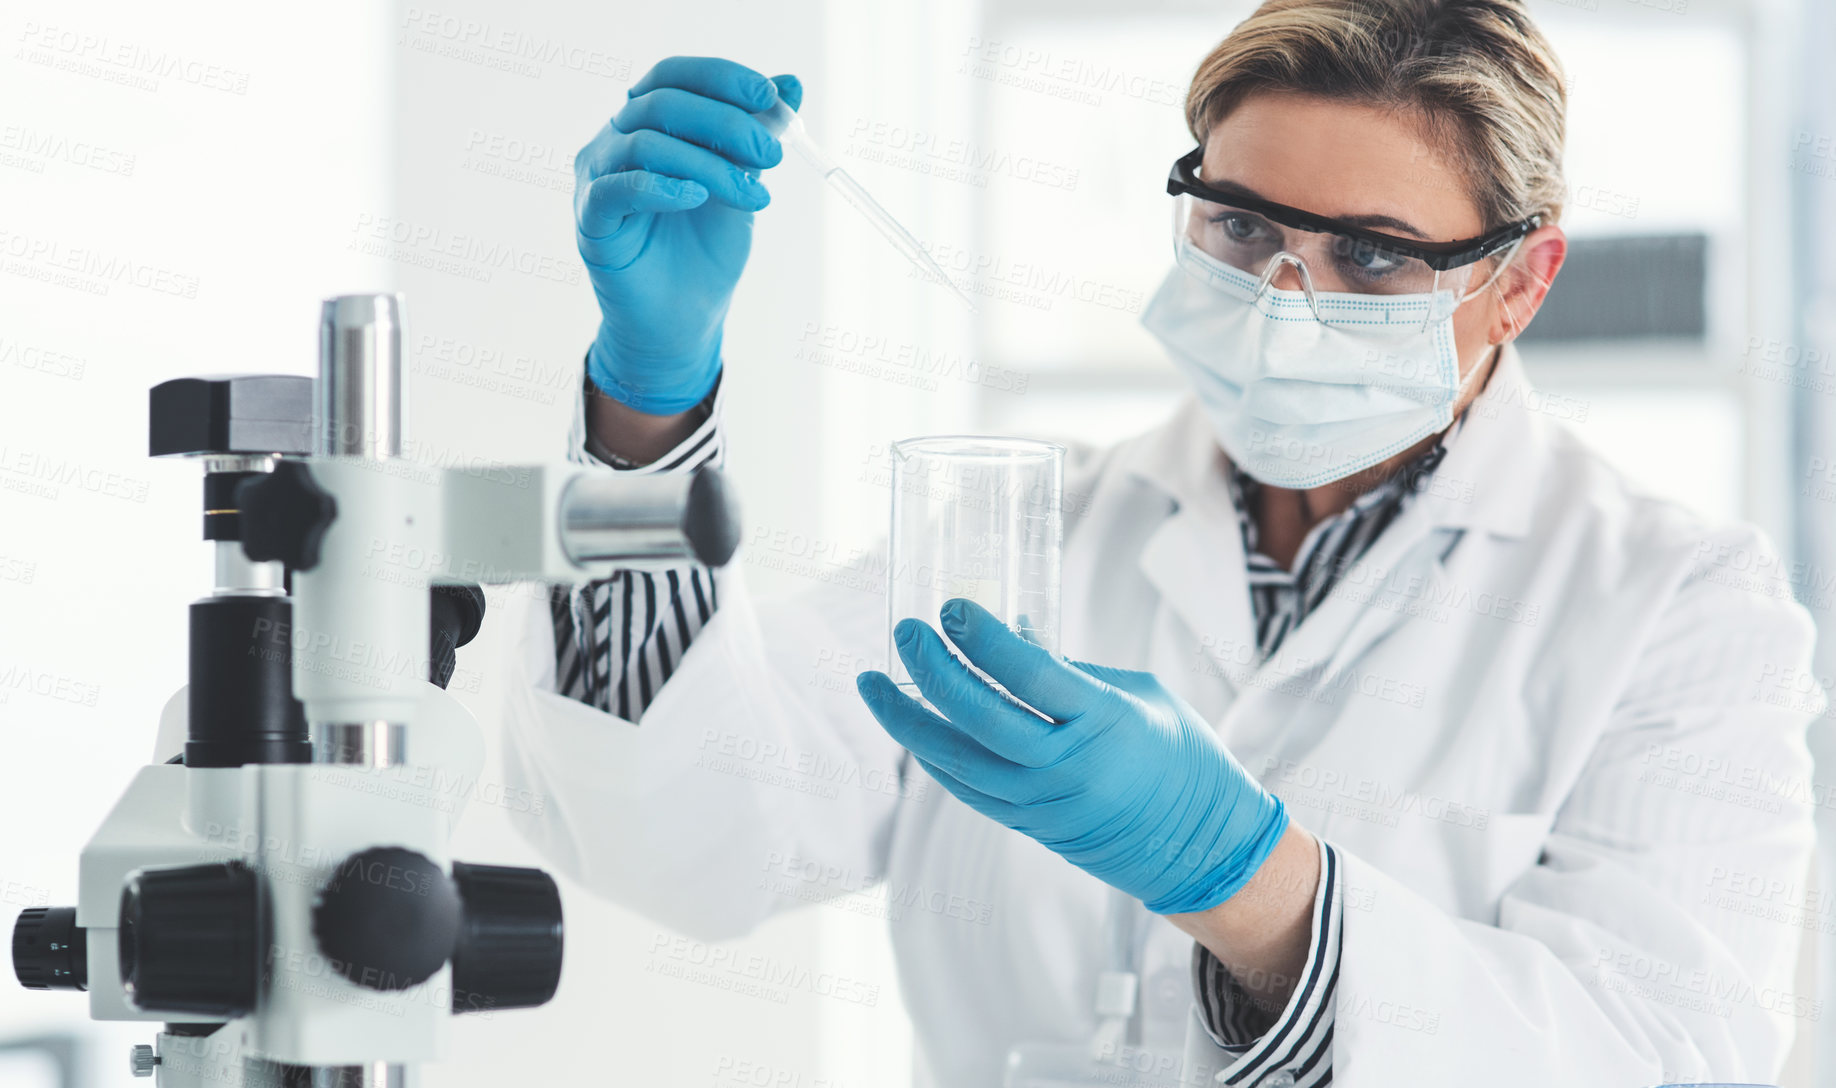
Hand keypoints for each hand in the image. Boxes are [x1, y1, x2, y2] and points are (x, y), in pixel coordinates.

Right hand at [574, 57, 800, 413]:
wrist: (684, 317)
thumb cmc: (706, 247)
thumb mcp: (741, 182)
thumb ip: (757, 134)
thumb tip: (792, 84)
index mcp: (648, 122)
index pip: (675, 76)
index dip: (721, 78)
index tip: (769, 96)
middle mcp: (615, 140)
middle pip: (661, 102)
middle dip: (725, 123)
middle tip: (771, 155)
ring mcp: (597, 178)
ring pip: (645, 143)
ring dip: (708, 165)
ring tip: (752, 196)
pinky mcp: (590, 220)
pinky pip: (617, 190)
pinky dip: (661, 188)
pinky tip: (696, 199)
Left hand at [856, 599, 1288, 913]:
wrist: (1202, 847)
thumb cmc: (1181, 758)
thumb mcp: (1139, 695)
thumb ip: (1071, 669)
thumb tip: (1013, 632)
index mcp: (1104, 722)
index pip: (1029, 674)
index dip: (984, 639)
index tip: (953, 608)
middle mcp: (1067, 766)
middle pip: (979, 716)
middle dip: (933, 671)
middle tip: (905, 633)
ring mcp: (1043, 802)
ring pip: (956, 760)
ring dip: (909, 720)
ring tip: (873, 684)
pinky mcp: (1028, 825)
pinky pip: (966, 789)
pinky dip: (933, 757)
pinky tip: (911, 727)